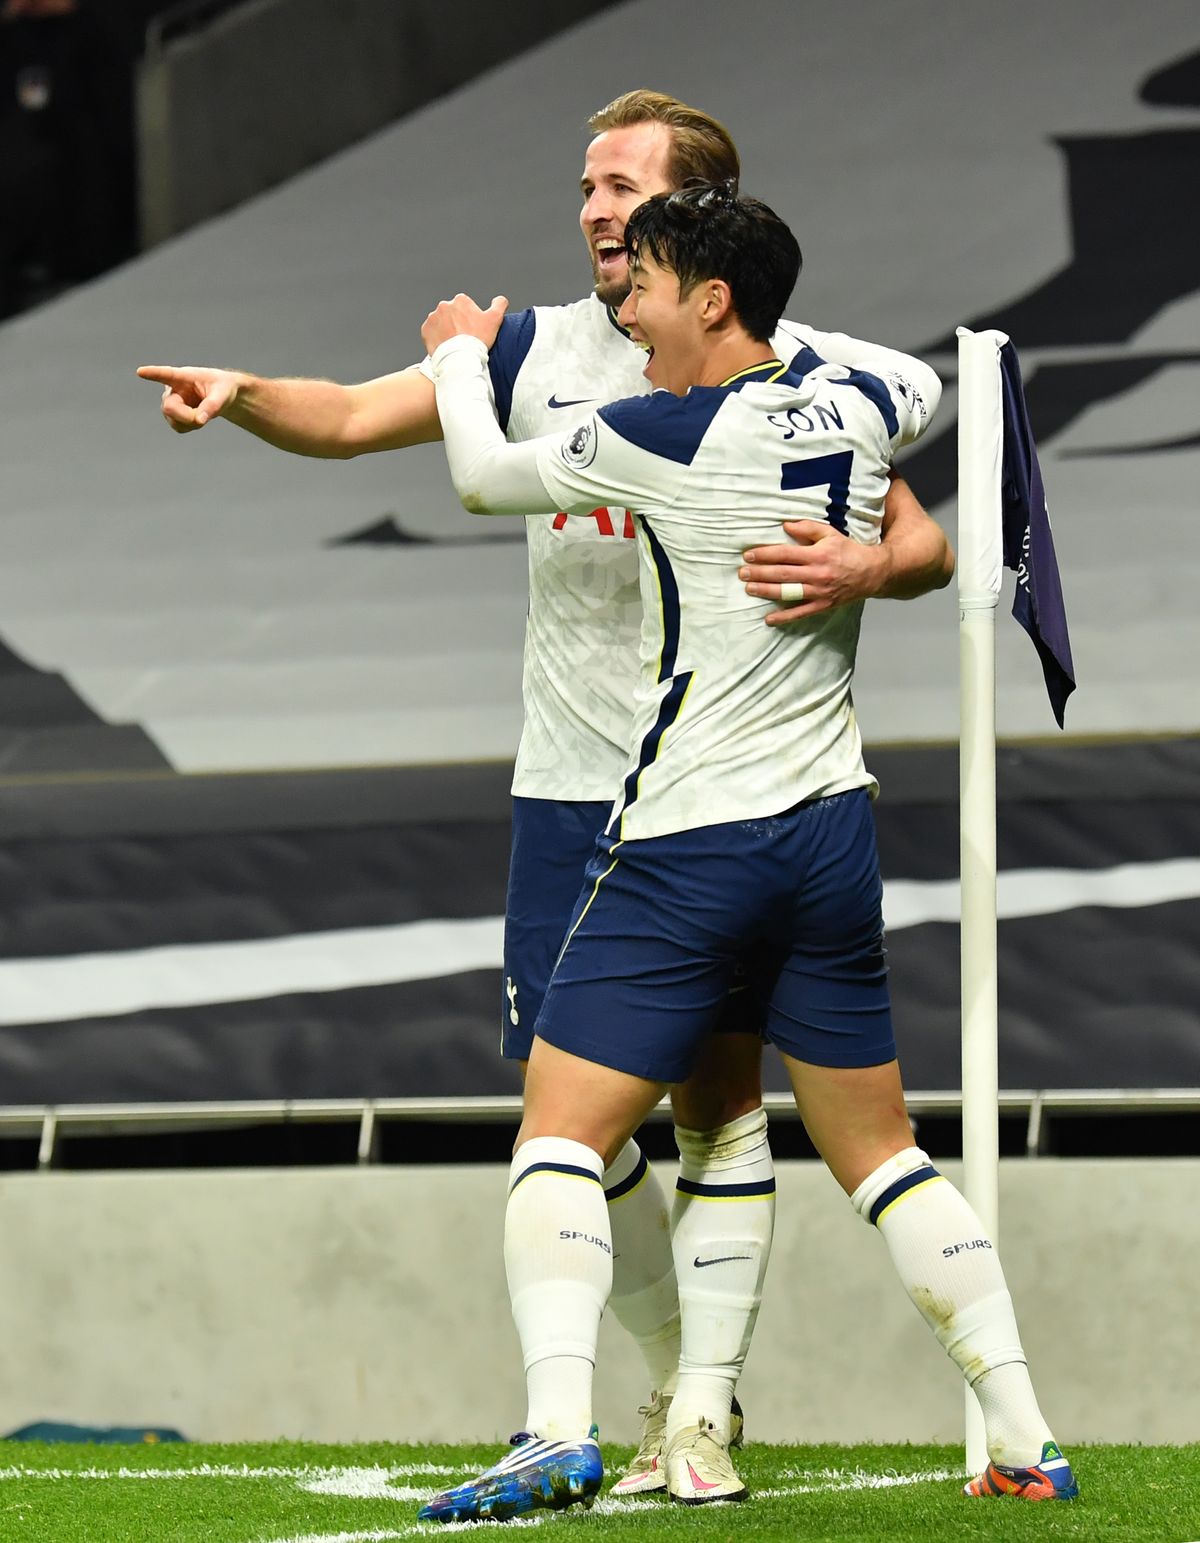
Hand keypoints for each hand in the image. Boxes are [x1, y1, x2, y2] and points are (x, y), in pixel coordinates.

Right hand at [136, 364, 239, 432]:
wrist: (221, 396)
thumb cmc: (222, 389)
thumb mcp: (223, 395)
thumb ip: (212, 406)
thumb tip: (199, 420)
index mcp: (183, 376)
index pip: (167, 374)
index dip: (153, 374)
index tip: (141, 371)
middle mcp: (172, 389)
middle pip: (169, 408)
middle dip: (186, 417)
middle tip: (202, 419)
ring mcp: (170, 403)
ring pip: (173, 420)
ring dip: (191, 423)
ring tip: (203, 413)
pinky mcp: (172, 416)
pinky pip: (178, 428)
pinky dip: (191, 427)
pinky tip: (197, 418)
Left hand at [421, 294, 507, 355]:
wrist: (461, 358)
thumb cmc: (478, 340)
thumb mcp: (495, 320)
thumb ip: (499, 304)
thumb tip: (500, 299)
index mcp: (460, 300)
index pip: (465, 307)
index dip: (470, 318)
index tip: (472, 329)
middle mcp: (444, 305)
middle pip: (452, 314)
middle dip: (456, 323)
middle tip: (463, 338)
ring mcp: (433, 317)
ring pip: (441, 323)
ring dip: (446, 330)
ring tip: (454, 343)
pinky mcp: (426, 330)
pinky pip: (431, 332)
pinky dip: (436, 338)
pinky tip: (445, 346)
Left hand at [739, 519, 887, 623]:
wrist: (871, 572)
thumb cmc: (847, 551)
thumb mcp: (830, 534)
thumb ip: (807, 528)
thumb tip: (785, 526)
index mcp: (818, 554)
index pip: (785, 554)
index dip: (765, 554)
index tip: (748, 555)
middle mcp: (817, 574)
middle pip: (783, 573)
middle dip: (760, 573)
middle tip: (742, 573)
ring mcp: (819, 591)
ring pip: (788, 592)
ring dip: (766, 591)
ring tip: (749, 589)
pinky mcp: (823, 605)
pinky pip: (801, 612)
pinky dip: (784, 617)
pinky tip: (768, 619)